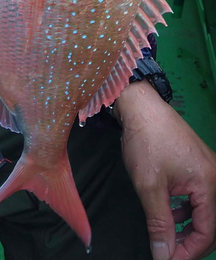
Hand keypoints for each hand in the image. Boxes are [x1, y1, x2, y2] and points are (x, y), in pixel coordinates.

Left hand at [114, 80, 215, 259]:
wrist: (141, 106)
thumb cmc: (146, 141)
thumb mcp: (149, 186)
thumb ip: (159, 224)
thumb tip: (163, 256)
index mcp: (209, 184)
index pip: (207, 232)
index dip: (188, 252)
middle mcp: (214, 177)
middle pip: (209, 223)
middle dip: (189, 241)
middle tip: (166, 251)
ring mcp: (207, 168)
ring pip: (203, 210)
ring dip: (186, 226)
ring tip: (165, 234)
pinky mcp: (196, 163)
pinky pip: (197, 195)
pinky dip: (184, 208)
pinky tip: (168, 211)